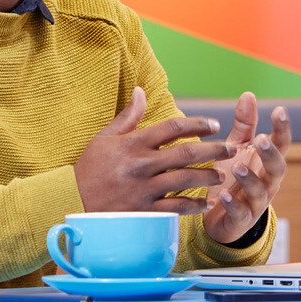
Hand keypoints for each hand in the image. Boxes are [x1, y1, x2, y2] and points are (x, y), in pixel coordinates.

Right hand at [74, 87, 232, 213]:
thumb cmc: (89, 168)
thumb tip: (141, 90)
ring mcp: (143, 189)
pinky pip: (175, 208)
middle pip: (186, 153)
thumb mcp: (104, 138)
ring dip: (209, 177)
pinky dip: (194, 205)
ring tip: (223, 174)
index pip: (173, 128)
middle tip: (232, 148)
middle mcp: (141, 164)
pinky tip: (207, 202)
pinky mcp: (143, 211)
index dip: (198, 125)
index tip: (214, 126)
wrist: (69, 202)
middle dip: (214, 150)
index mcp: (133, 143)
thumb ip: (128, 116)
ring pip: (185, 180)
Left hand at [201, 92, 290, 244]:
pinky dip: (233, 204)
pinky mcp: (241, 219)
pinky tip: (222, 195)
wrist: (220, 215)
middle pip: (277, 168)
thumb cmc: (233, 176)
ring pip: (260, 191)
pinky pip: (241, 213)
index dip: (282, 128)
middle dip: (270, 155)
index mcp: (267, 162)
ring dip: (250, 179)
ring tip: (237, 166)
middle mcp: (267, 181)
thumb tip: (249, 94)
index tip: (279, 111)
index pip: (281, 143)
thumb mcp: (237, 148)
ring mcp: (256, 202)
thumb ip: (245, 125)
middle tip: (261, 140)